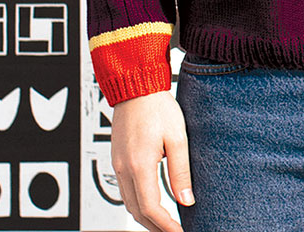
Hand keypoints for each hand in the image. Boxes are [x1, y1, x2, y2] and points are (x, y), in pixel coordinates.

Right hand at [110, 90, 193, 231]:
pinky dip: (138, 202)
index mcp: (140, 165)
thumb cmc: (157, 107)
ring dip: (146, 217)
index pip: (151, 208)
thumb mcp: (177, 137)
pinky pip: (125, 190)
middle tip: (174, 231)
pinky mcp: (117, 159)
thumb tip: (186, 200)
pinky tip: (152, 202)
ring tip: (166, 223)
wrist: (136, 86)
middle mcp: (124, 168)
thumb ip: (181, 171)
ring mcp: (117, 164)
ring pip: (129, 203)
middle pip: (137, 211)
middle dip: (156, 227)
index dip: (166, 226)